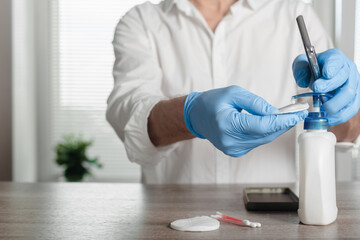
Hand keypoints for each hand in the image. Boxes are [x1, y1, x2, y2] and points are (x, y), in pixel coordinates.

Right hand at [183, 85, 307, 156]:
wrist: (196, 116)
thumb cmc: (212, 102)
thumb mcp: (233, 93)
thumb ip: (255, 103)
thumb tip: (274, 112)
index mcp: (227, 124)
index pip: (262, 126)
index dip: (282, 121)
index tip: (298, 114)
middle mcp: (230, 140)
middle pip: (266, 135)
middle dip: (284, 124)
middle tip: (298, 114)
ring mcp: (232, 149)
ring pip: (263, 140)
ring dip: (277, 129)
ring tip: (288, 116)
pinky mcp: (235, 151)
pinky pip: (257, 142)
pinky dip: (266, 133)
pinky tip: (271, 123)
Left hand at [293, 48, 359, 125]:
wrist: (321, 76)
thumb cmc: (315, 69)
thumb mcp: (302, 64)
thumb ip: (300, 69)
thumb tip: (303, 80)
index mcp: (335, 58)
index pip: (336, 61)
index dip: (332, 67)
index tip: (326, 73)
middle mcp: (347, 70)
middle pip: (343, 78)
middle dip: (330, 86)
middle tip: (317, 91)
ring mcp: (353, 84)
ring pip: (350, 95)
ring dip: (336, 104)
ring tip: (323, 109)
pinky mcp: (354, 98)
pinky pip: (351, 108)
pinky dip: (341, 115)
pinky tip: (330, 118)